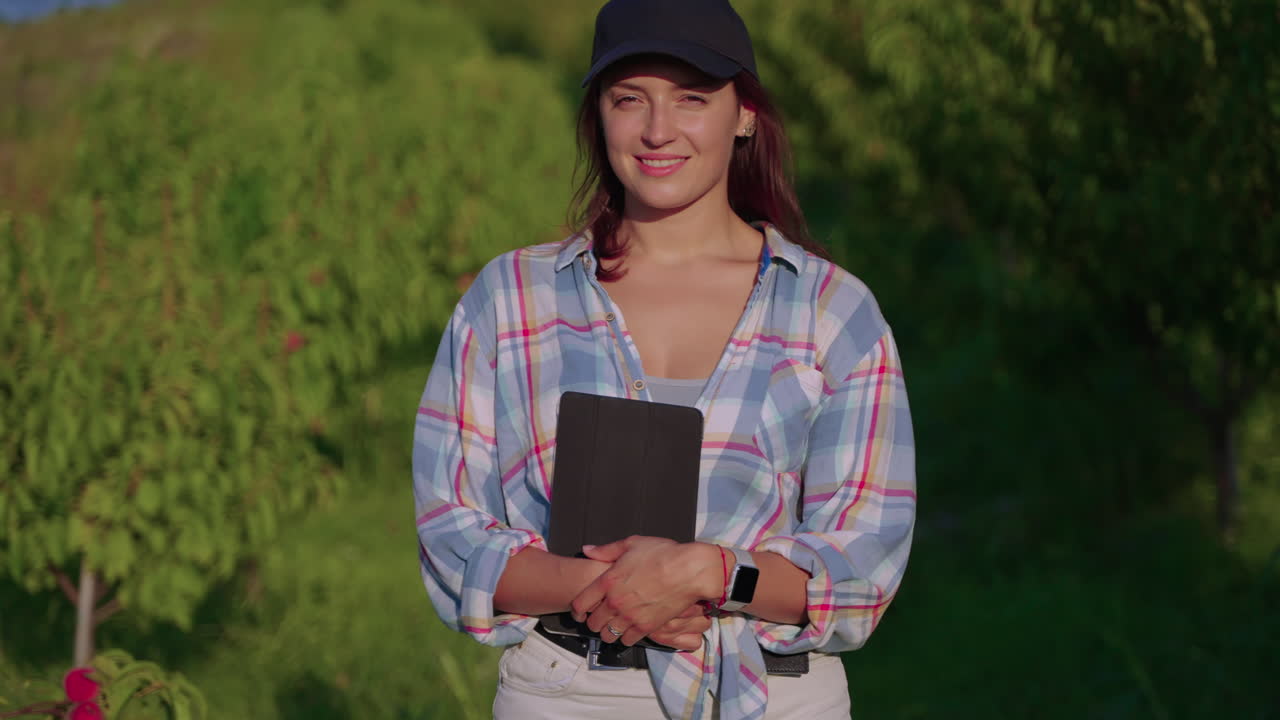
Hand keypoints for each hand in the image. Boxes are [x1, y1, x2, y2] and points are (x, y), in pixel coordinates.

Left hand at [570, 536, 721, 647]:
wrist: (690, 570)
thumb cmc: (663, 554)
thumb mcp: (632, 543)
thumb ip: (606, 550)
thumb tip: (587, 550)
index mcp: (608, 581)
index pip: (580, 604)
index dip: (578, 610)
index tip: (581, 611)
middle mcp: (615, 602)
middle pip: (593, 624)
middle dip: (594, 622)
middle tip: (600, 618)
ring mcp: (630, 616)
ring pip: (608, 636)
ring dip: (608, 632)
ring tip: (614, 626)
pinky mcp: (646, 626)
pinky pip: (627, 640)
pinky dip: (626, 637)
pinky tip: (630, 629)